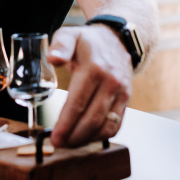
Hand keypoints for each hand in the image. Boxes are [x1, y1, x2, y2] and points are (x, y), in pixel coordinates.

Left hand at [46, 25, 131, 147]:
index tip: (55, 137)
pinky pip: (116, 125)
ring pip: (105, 126)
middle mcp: (110, 82)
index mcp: (93, 68)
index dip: (65, 123)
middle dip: (73, 136)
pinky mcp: (126, 99)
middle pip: (91, 119)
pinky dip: (101, 136)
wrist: (118, 39)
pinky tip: (86, 137)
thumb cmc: (88, 40)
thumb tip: (53, 58)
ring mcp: (121, 92)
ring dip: (87, 139)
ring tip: (70, 143)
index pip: (77, 103)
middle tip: (58, 143)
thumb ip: (60, 46)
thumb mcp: (70, 35)